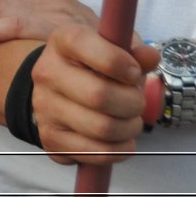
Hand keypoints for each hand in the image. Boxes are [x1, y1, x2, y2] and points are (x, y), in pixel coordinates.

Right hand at [31, 24, 157, 164]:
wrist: (62, 87)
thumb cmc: (95, 66)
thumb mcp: (115, 49)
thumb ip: (135, 53)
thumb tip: (150, 57)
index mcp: (62, 42)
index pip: (83, 45)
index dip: (118, 61)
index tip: (134, 72)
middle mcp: (47, 72)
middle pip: (98, 95)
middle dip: (132, 103)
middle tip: (137, 102)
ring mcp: (44, 107)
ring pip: (102, 129)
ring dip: (129, 129)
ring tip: (130, 121)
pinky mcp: (51, 138)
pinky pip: (97, 154)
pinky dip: (119, 150)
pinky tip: (119, 138)